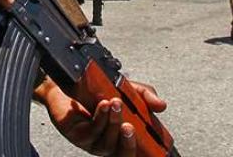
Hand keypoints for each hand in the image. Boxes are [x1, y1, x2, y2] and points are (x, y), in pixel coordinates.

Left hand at [42, 77, 166, 155]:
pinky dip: (100, 117)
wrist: (71, 83)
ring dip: (113, 122)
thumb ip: (145, 96)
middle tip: (131, 127)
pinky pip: (91, 131)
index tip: (156, 140)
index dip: (146, 149)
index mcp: (122, 137)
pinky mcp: (78, 135)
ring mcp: (93, 141)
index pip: (136, 150)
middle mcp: (109, 142)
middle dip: (129, 143)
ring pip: (107, 142)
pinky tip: (104, 105)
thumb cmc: (98, 92)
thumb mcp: (128, 90)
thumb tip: (161, 105)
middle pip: (123, 155)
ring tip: (116, 103)